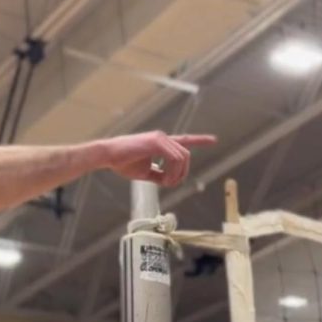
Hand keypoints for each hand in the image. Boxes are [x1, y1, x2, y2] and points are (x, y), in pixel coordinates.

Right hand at [100, 131, 215, 186]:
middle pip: (186, 156)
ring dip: (176, 174)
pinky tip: (163, 178)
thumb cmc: (122, 163)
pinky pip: (174, 158)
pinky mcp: (156, 142)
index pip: (184, 140)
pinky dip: (172, 172)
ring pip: (182, 158)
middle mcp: (163, 138)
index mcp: (161, 143)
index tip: (213, 140)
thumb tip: (170, 181)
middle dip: (182, 173)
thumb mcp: (145, 172)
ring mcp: (160, 138)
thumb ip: (159, 174)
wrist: (108, 155)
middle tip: (168, 184)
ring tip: (164, 182)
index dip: (200, 140)